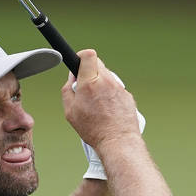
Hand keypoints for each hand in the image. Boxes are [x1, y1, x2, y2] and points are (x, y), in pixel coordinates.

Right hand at [63, 52, 145, 178]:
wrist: (117, 141)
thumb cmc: (94, 129)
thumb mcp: (70, 111)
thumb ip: (68, 90)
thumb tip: (71, 78)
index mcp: (90, 83)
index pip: (88, 55)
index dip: (81, 56)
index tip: (78, 62)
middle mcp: (106, 81)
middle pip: (98, 64)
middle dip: (89, 71)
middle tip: (84, 86)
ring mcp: (119, 87)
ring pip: (107, 76)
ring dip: (100, 83)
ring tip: (96, 102)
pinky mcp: (127, 95)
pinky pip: (115, 88)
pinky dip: (110, 95)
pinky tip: (106, 109)